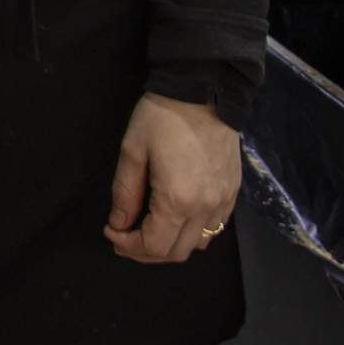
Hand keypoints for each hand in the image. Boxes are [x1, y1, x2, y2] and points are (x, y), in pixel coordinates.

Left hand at [105, 92, 241, 263]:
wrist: (203, 91)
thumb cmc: (162, 117)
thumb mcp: (132, 151)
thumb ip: (124, 194)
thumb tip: (118, 224)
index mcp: (178, 199)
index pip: (154, 245)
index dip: (128, 246)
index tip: (111, 231)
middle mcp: (206, 208)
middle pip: (176, 252)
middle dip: (145, 252)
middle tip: (123, 236)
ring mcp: (223, 203)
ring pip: (197, 245)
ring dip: (170, 245)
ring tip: (147, 231)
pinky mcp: (232, 194)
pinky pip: (214, 229)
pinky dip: (191, 234)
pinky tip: (173, 220)